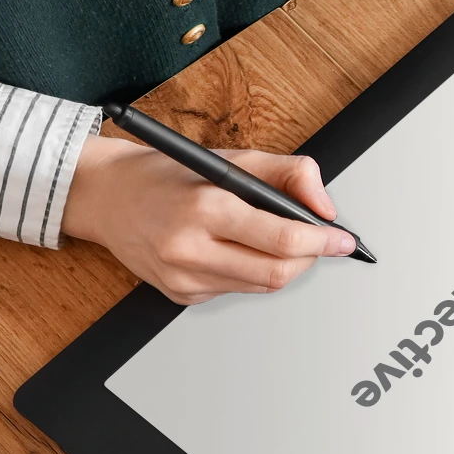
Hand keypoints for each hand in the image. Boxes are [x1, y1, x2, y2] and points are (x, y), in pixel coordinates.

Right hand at [61, 137, 354, 304]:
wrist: (109, 197)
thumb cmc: (171, 174)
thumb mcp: (235, 159)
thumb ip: (290, 175)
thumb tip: (326, 208)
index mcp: (206, 207)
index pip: (283, 240)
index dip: (323, 243)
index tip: (344, 241)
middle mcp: (190, 248)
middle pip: (277, 273)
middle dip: (310, 259)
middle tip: (320, 242)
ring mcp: (182, 277)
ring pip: (260, 286)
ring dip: (283, 266)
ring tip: (278, 239)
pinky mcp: (179, 294)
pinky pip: (235, 290)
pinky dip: (252, 272)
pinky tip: (239, 249)